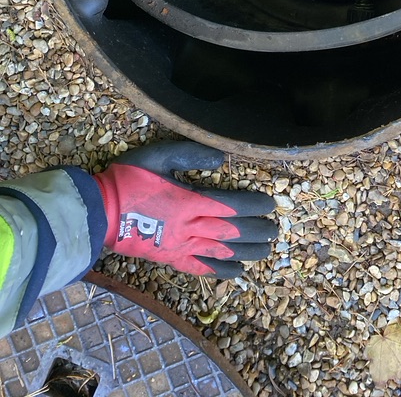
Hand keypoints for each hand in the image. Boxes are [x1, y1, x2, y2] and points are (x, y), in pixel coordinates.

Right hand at [93, 140, 276, 277]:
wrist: (99, 212)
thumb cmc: (128, 179)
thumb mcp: (158, 155)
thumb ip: (191, 154)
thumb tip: (221, 160)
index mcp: (188, 201)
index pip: (230, 205)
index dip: (253, 206)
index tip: (269, 204)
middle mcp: (188, 226)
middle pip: (231, 231)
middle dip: (256, 231)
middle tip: (274, 229)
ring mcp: (180, 246)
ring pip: (221, 253)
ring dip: (247, 252)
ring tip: (265, 250)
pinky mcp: (170, 259)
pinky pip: (201, 269)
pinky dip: (222, 271)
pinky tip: (238, 272)